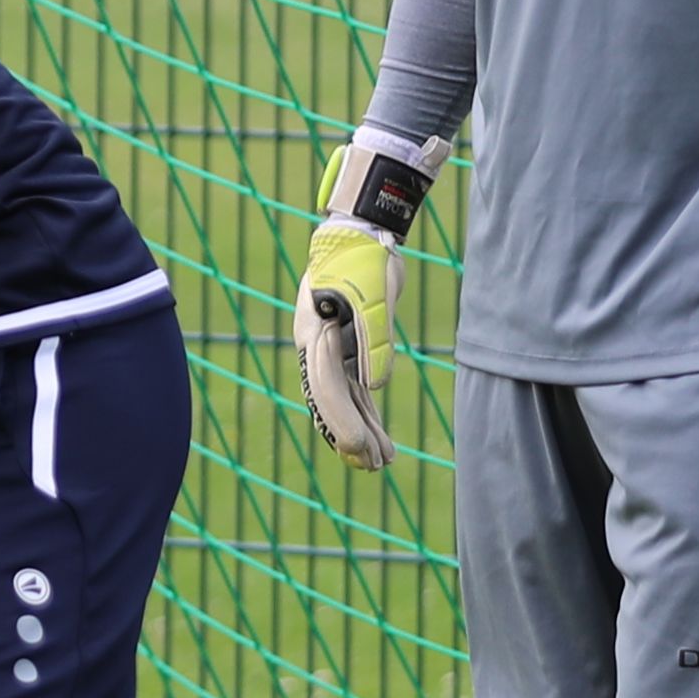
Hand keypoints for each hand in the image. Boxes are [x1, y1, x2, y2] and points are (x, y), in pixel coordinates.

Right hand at [296, 132, 435, 471]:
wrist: (359, 231)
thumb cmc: (363, 258)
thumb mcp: (372, 296)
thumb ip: (373, 339)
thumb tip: (375, 385)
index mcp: (314, 334)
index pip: (325, 386)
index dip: (341, 418)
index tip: (358, 445)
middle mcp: (316, 347)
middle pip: (330, 401)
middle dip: (349, 435)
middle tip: (373, 466)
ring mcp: (331, 350)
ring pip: (344, 400)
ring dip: (363, 431)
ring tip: (384, 463)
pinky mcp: (348, 348)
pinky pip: (356, 390)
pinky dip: (368, 415)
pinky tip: (383, 440)